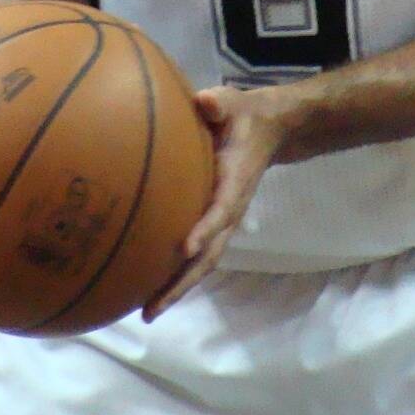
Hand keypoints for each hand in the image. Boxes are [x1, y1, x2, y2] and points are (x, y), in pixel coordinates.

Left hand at [141, 84, 296, 320]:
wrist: (268, 129)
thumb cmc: (243, 116)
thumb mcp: (234, 102)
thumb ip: (220, 102)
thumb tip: (204, 103)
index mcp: (235, 182)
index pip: (222, 209)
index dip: (206, 228)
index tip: (186, 248)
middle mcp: (229, 209)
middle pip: (209, 255)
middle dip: (182, 283)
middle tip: (152, 308)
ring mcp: (221, 220)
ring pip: (202, 262)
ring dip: (177, 288)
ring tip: (147, 312)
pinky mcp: (212, 221)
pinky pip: (195, 254)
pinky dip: (176, 274)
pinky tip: (148, 286)